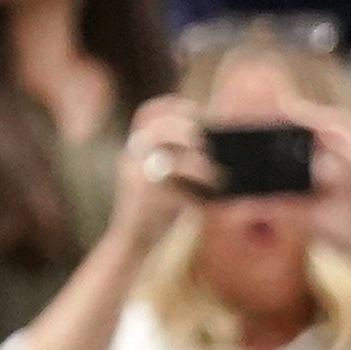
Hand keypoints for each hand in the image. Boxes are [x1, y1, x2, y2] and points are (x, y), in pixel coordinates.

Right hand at [105, 95, 205, 248]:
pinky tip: (215, 196)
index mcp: (133, 149)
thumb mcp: (156, 176)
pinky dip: (201, 194)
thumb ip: (176, 158)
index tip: (198, 110)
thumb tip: (214, 146)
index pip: (148, 114)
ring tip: (219, 174)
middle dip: (189, 131)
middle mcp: (131, 159)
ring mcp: (137, 179)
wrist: (131, 242)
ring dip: (201, 165)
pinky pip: (181, 190)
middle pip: (160, 130)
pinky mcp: (149, 201)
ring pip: (174, 161)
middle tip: (210, 141)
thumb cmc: (153, 208)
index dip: (174, 107)